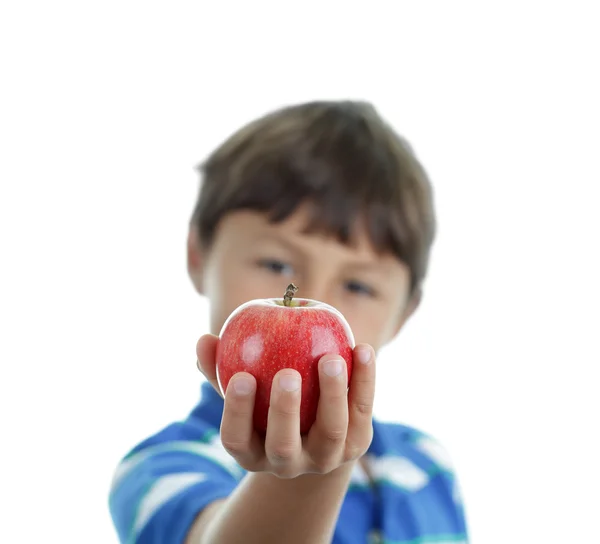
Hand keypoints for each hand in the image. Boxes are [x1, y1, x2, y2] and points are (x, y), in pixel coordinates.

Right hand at [196, 334, 375, 477]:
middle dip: (284, 411)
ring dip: (332, 394)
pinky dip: (365, 379)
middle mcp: (288, 462)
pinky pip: (362, 411)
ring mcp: (325, 457)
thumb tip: (202, 339)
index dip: (237, 413)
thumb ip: (221, 367)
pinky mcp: (357, 443)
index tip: (241, 377)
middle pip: (284, 446)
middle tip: (287, 373)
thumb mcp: (244, 392)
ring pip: (330, 432)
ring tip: (330, 358)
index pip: (237, 440)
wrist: (314, 436)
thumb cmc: (266, 405)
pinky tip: (362, 349)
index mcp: (253, 451)